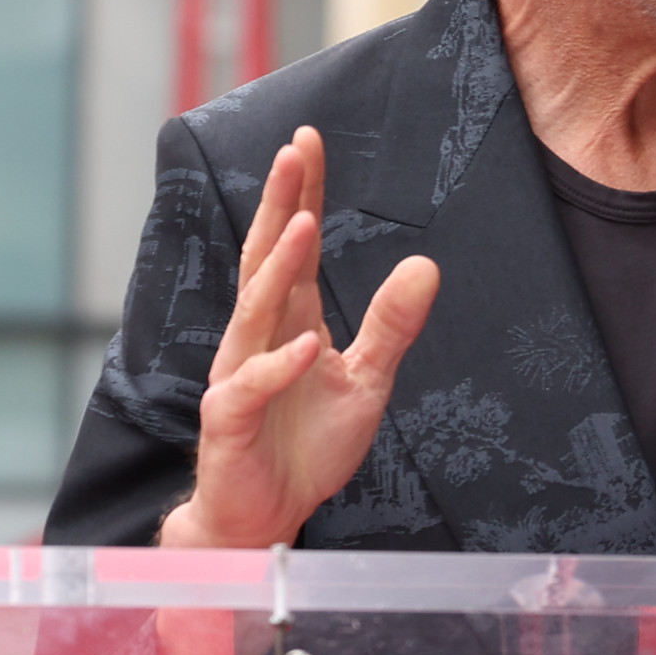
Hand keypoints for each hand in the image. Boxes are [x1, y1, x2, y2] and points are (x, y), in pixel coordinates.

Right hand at [158, 126, 439, 548]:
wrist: (266, 513)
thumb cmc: (307, 443)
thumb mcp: (367, 380)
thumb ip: (391, 325)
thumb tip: (426, 265)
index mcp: (288, 320)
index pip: (293, 246)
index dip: (301, 195)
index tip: (308, 141)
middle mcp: (257, 337)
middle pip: (267, 259)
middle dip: (281, 205)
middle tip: (294, 150)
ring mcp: (238, 374)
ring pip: (254, 313)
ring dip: (278, 270)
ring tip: (304, 225)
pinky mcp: (228, 420)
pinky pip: (250, 386)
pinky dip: (280, 366)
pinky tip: (307, 344)